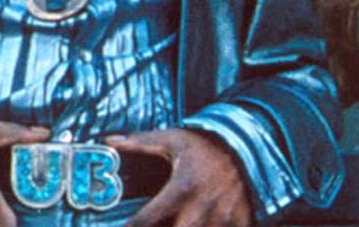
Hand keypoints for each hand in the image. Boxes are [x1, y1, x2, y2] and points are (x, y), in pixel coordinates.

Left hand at [108, 128, 253, 226]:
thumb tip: (109, 141)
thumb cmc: (204, 145)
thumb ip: (140, 143)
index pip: (144, 221)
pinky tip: (201, 223)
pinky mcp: (240, 224)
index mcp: (181, 189)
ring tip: (175, 222)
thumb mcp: (173, 140)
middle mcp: (200, 210)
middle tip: (153, 224)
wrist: (249, 147)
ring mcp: (222, 221)